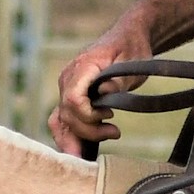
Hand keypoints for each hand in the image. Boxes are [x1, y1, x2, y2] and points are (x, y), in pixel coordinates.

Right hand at [49, 23, 152, 153]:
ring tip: (91, 154)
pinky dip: (70, 136)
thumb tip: (105, 92)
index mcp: (82, 67)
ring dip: (74, 140)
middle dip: (89, 131)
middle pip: (67, 115)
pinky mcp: (70, 98)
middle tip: (114, 132)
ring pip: (60, 121)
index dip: (88, 115)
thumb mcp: (133, 61)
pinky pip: (63, 121)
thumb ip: (119, 79)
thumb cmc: (131, 49)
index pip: (73, 99)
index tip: (110, 116)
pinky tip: (83, 149)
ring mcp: (66, 89)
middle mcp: (68, 79)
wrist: (127, 39)